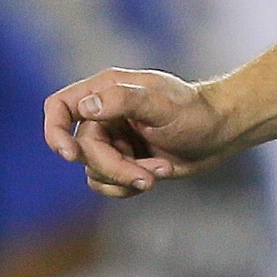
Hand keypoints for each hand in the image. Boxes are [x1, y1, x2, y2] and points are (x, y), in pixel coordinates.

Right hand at [47, 67, 235, 197]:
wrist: (222, 132)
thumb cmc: (195, 111)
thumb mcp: (162, 103)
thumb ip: (123, 101)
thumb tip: (86, 107)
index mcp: (106, 91)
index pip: (60, 106)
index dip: (55, 131)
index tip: (71, 155)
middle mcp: (104, 114)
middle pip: (82, 150)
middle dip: (114, 167)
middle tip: (147, 177)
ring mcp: (113, 139)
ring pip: (94, 170)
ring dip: (125, 178)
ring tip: (161, 171)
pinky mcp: (125, 161)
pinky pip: (108, 183)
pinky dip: (129, 185)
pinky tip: (158, 174)